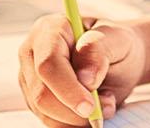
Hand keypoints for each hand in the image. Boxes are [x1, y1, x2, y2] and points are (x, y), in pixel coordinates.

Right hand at [19, 15, 148, 126]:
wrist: (118, 58)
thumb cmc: (117, 44)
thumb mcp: (118, 39)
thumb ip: (99, 52)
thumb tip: (85, 77)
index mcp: (50, 30)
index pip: (48, 64)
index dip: (67, 88)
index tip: (90, 106)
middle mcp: (33, 53)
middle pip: (42, 93)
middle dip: (75, 109)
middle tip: (106, 106)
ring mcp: (30, 77)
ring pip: (44, 112)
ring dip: (78, 118)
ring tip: (104, 101)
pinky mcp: (35, 99)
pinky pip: (50, 121)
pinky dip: (74, 123)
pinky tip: (92, 110)